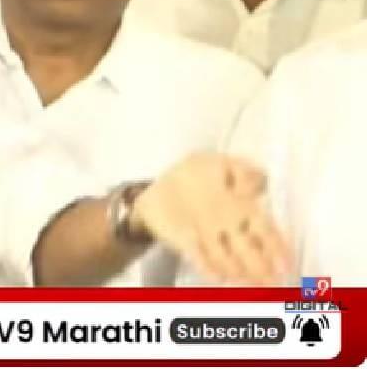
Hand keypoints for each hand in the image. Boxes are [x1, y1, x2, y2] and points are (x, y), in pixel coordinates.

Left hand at [129, 152, 290, 284]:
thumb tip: (253, 188)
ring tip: (249, 281)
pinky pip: (197, 256)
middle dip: (262, 266)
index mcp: (241, 208)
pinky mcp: (185, 241)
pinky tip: (217, 277)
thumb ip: (244, 173)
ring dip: (238, 270)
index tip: (286, 263)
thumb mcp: (220, 163)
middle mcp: (228, 227)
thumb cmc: (195, 174)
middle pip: (249, 250)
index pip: (265, 230)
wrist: (158, 186)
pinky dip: (207, 267)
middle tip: (272, 281)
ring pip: (227, 257)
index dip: (277, 247)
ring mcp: (206, 236)